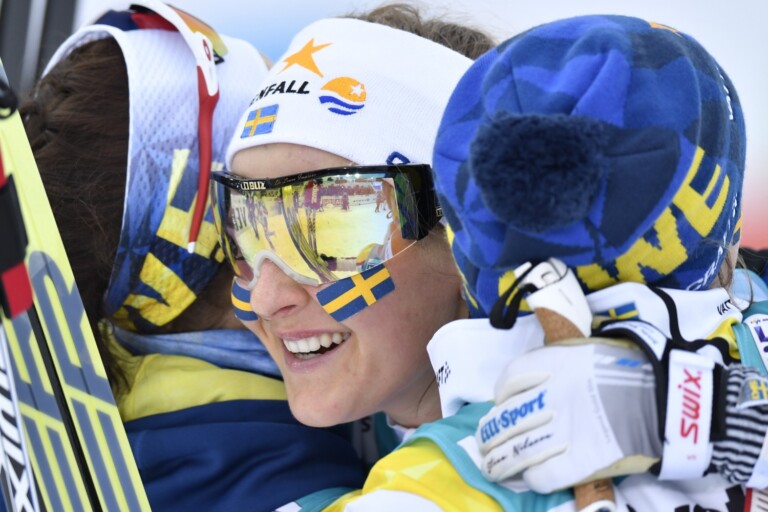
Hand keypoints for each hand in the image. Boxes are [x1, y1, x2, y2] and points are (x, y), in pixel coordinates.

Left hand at [476, 340, 661, 492]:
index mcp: (551, 365)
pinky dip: (532, 478)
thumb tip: (538, 378)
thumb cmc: (633, 370)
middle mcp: (549, 397)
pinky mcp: (578, 463)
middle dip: (489, 436)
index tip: (503, 405)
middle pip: (503, 420)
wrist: (670, 400)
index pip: (508, 381)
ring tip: (493, 469)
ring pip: (515, 452)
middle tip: (486, 445)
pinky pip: (542, 476)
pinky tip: (531, 477)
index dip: (501, 397)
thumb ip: (559, 360)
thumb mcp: (588, 349)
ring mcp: (561, 432)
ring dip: (499, 463)